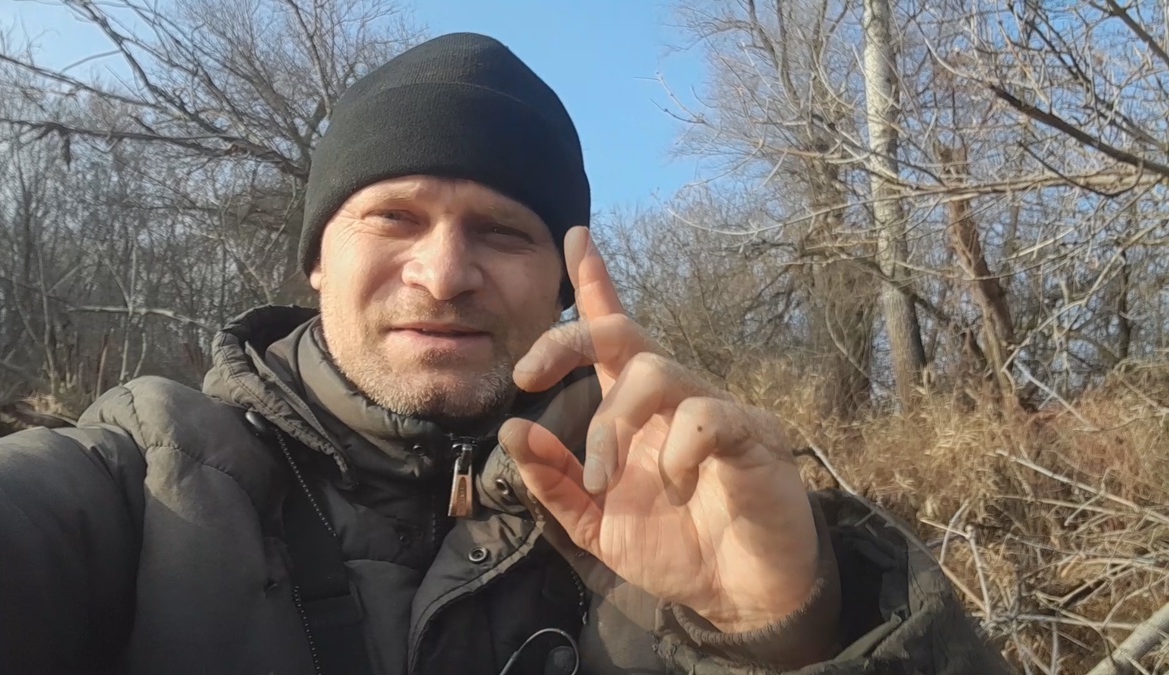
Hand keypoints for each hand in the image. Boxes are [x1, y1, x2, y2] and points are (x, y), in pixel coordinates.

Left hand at [501, 227, 822, 634]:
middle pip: (624, 332)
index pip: (613, 334)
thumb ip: (555, 481)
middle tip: (526, 377)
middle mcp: (673, 399)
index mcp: (637, 412)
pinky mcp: (753, 435)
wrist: (741, 597)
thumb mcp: (596, 523)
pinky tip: (679, 489)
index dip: (595, 282)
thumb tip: (511, 432)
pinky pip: (707, 416)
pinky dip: (677, 453)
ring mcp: (716, 411)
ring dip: (613, 426)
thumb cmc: (678, 548)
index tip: (574, 236)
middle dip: (567, 340)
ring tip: (608, 480)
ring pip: (656, 371)